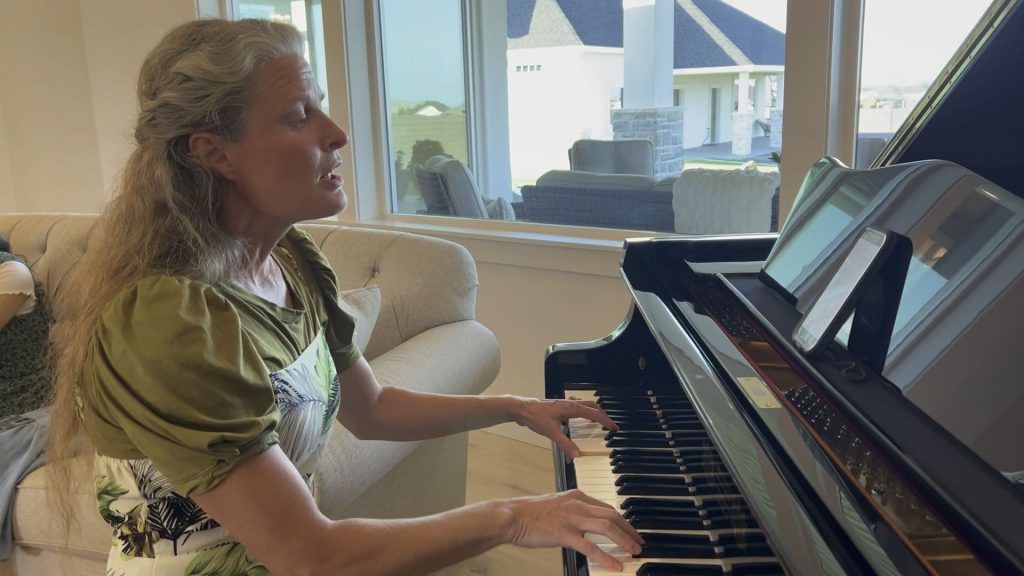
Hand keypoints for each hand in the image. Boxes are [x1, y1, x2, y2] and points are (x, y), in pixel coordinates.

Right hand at [503, 490, 642, 571]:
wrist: (511, 517)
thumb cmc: (529, 513)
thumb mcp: (556, 505)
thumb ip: (572, 510)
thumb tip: (584, 522)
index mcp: (577, 496)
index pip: (607, 507)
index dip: (622, 520)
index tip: (630, 530)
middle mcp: (578, 504)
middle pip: (612, 515)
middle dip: (629, 530)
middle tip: (639, 542)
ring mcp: (572, 518)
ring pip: (607, 527)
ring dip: (624, 540)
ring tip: (634, 551)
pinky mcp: (564, 533)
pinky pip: (591, 547)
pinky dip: (606, 557)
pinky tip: (615, 566)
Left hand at [511, 397, 617, 457]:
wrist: (521, 408)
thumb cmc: (535, 416)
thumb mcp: (551, 432)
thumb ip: (565, 444)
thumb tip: (577, 455)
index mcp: (572, 408)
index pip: (594, 414)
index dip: (606, 421)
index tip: (614, 428)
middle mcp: (570, 404)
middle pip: (592, 407)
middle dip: (603, 415)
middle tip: (610, 425)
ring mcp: (564, 405)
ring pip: (584, 406)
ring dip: (594, 412)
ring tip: (599, 421)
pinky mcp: (559, 407)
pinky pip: (577, 408)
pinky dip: (584, 412)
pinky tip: (580, 420)